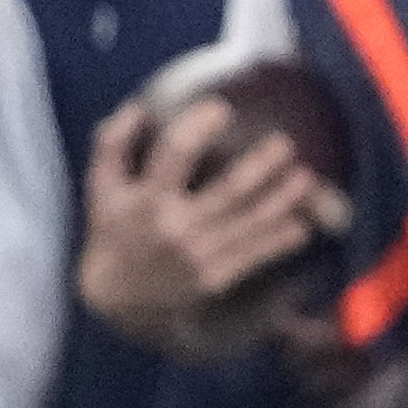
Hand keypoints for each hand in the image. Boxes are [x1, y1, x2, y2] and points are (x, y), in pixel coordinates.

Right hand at [77, 96, 341, 347]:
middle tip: (284, 143)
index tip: (220, 108)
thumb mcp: (100, 188)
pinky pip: (255, 255)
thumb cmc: (113, 230)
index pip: (175, 155)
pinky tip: (303, 225)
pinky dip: (281, 240)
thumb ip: (113, 144)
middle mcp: (175, 227)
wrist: (118, 299)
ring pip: (251, 222)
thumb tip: (138, 107)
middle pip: (229, 190)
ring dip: (283, 199)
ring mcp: (199, 255)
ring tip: (307, 177)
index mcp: (146, 199)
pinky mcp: (215, 278)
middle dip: (261, 165)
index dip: (198, 128)